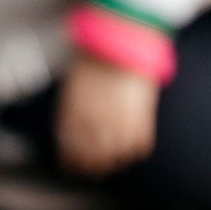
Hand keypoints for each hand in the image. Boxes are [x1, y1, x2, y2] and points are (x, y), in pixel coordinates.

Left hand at [57, 54, 162, 176]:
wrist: (123, 40)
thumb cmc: (95, 55)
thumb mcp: (74, 83)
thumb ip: (72, 109)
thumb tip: (69, 130)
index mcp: (74, 114)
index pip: (70, 148)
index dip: (70, 159)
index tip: (71, 163)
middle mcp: (95, 123)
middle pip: (92, 158)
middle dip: (90, 166)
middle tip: (92, 169)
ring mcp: (119, 123)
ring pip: (116, 156)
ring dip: (113, 161)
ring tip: (112, 161)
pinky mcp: (142, 118)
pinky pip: (138, 146)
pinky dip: (133, 150)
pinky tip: (130, 148)